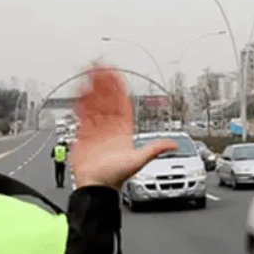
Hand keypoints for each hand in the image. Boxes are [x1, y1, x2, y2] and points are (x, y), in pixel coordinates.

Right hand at [70, 66, 175, 188]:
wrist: (95, 187)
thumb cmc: (115, 177)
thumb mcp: (137, 161)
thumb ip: (154, 149)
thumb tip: (173, 145)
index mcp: (124, 130)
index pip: (122, 103)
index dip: (118, 88)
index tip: (115, 74)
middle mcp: (110, 127)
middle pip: (107, 99)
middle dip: (104, 83)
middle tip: (100, 66)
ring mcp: (97, 129)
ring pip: (95, 104)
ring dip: (92, 89)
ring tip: (88, 73)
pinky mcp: (84, 134)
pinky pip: (82, 114)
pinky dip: (81, 102)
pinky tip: (80, 90)